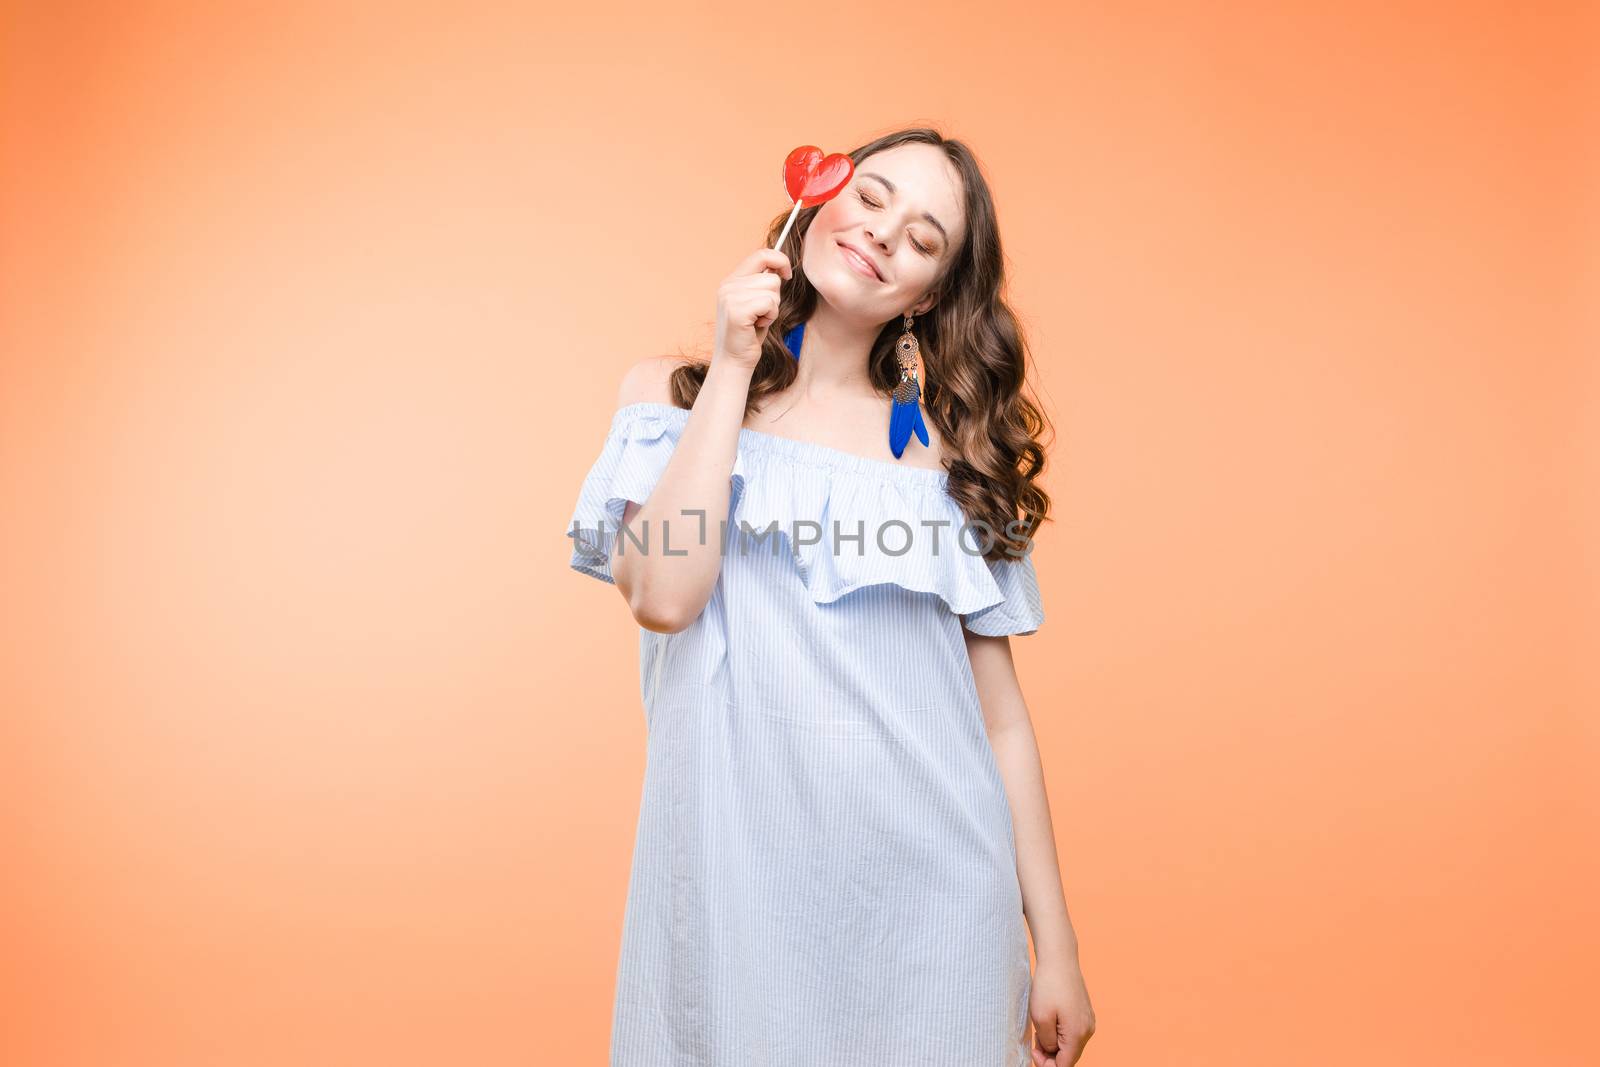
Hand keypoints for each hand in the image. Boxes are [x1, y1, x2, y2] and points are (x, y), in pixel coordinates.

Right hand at [712, 247, 791, 371]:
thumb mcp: (754, 303)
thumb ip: (761, 283)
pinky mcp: (737, 311)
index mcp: (731, 280)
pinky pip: (769, 303)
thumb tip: (779, 268)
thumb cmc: (749, 334)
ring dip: (773, 308)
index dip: (780, 260)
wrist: (734, 360)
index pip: (761, 254)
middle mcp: (728, 285)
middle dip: (775, 297)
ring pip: (772, 289)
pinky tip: (758, 326)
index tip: (787, 274)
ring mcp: (730, 297)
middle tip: (762, 313)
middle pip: (771, 276)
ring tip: (758, 320)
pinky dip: (770, 316)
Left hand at [1029, 955, 1095, 1065]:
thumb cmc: (1049, 985)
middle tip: (1034, 1042)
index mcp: (1078, 1034)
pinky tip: (1049, 1022)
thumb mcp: (1040, 1018)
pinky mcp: (1085, 1013)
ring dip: (1054, 1044)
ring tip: (1040, 1030)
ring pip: (1071, 1044)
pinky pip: (1073, 1032)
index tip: (1033, 1051)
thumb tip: (1052, 1051)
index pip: (1064, 1065)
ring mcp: (1088, 1021)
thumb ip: (1047, 1043)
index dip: (1047, 1064)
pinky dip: (1060, 1033)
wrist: (1059, 959)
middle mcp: (1088, 1030)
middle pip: (1069, 1056)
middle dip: (1050, 1055)